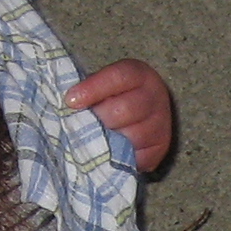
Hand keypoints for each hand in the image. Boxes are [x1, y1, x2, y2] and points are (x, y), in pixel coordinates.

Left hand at [68, 57, 174, 171]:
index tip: (71, 101)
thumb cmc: (110, 100)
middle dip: (99, 119)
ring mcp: (161, 123)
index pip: (118, 77)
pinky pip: (135, 155)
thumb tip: (69, 103)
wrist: (136, 121)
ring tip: (95, 139)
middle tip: (83, 125)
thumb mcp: (101, 87)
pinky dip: (117, 156)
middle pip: (124, 109)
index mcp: (139, 74)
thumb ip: (88, 91)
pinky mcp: (160, 147)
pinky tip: (108, 152)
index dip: (93, 88)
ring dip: (107, 139)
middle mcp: (155, 96)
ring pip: (129, 136)